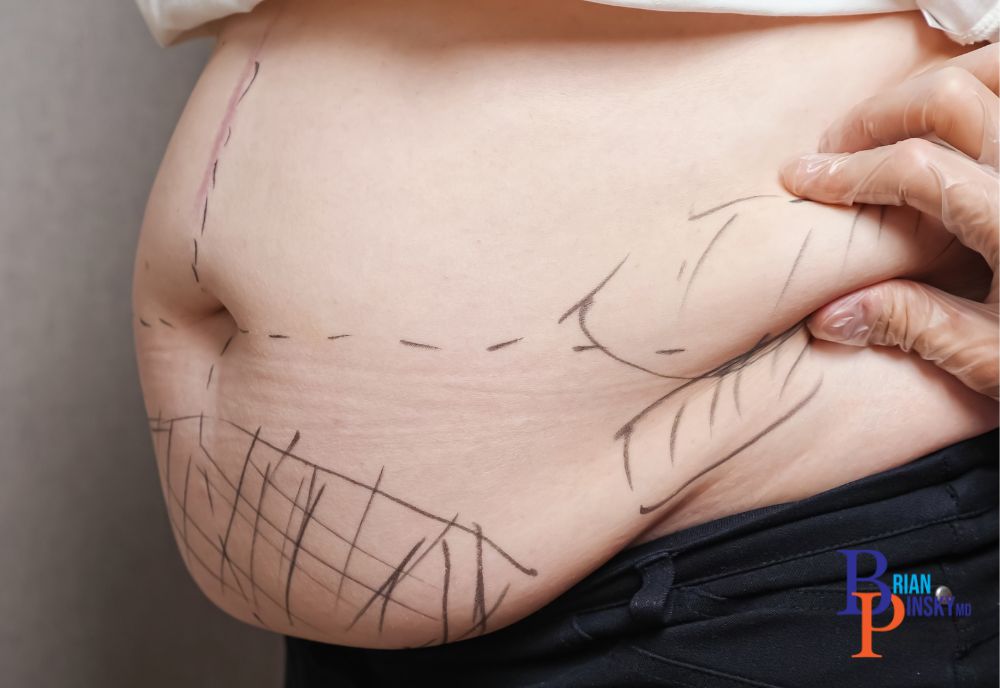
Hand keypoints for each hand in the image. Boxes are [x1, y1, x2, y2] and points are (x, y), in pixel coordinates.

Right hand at [780, 44, 998, 399]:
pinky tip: (965, 114)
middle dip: (877, 115)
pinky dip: (987, 85)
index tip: (804, 180)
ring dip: (938, 81)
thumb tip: (832, 316)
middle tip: (837, 148)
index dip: (847, 172)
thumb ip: (918, 325)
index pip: (915, 169)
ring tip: (896, 116)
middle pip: (950, 97)